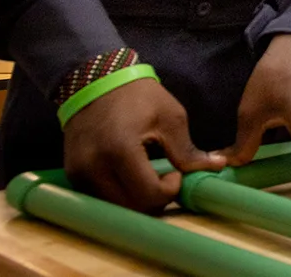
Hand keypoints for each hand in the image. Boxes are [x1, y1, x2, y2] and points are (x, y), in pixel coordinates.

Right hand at [62, 77, 224, 211]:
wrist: (96, 81)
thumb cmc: (139, 96)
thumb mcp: (170, 118)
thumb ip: (188, 150)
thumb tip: (218, 167)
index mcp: (120, 150)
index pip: (148, 195)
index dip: (169, 191)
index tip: (175, 173)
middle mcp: (93, 167)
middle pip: (131, 207)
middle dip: (155, 200)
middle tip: (165, 179)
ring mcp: (79, 173)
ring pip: (114, 206)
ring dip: (136, 200)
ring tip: (148, 176)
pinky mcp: (72, 174)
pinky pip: (100, 198)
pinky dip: (120, 194)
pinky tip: (130, 176)